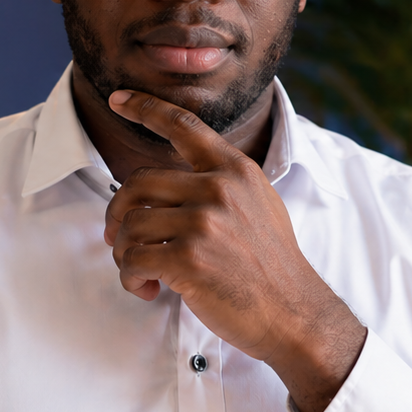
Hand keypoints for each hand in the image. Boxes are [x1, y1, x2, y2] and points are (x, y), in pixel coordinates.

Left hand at [103, 89, 365, 411]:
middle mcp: (218, 188)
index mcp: (235, 170)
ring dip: (125, 254)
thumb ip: (219, 185)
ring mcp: (203, 222)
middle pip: (136, 184)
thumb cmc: (271, 265)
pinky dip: (131, 279)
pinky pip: (133, 260)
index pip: (183, 125)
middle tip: (119, 241)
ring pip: (129, 225)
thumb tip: (167, 186)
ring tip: (144, 272)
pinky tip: (150, 289)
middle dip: (118, 216)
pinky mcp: (188, 259)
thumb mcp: (257, 205)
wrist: (294, 312)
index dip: (145, 108)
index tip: (118, 98)